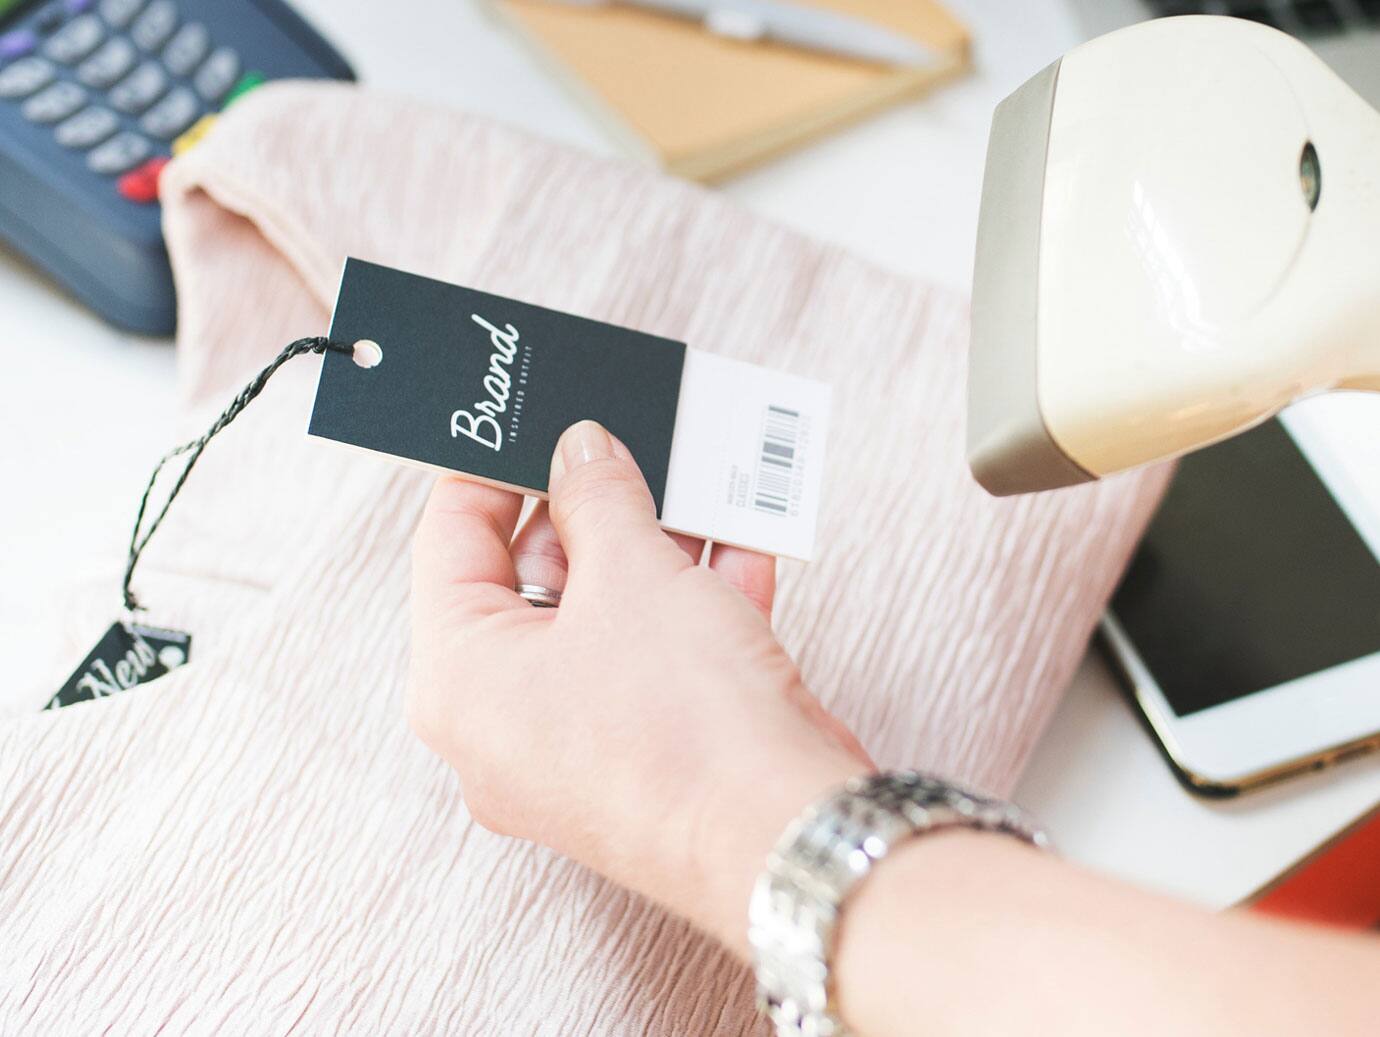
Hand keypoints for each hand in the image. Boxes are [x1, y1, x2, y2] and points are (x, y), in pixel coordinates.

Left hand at [406, 420, 870, 951]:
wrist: (782, 836)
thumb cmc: (683, 731)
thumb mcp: (632, 575)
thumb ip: (597, 497)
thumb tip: (580, 453)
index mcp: (459, 678)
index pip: (448, 540)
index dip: (491, 470)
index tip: (531, 427)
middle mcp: (503, 721)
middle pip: (530, 577)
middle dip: (591, 507)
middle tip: (626, 451)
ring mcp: (574, 744)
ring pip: (600, 616)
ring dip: (652, 548)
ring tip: (693, 486)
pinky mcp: (642, 754)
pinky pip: (649, 658)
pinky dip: (689, 602)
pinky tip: (737, 547)